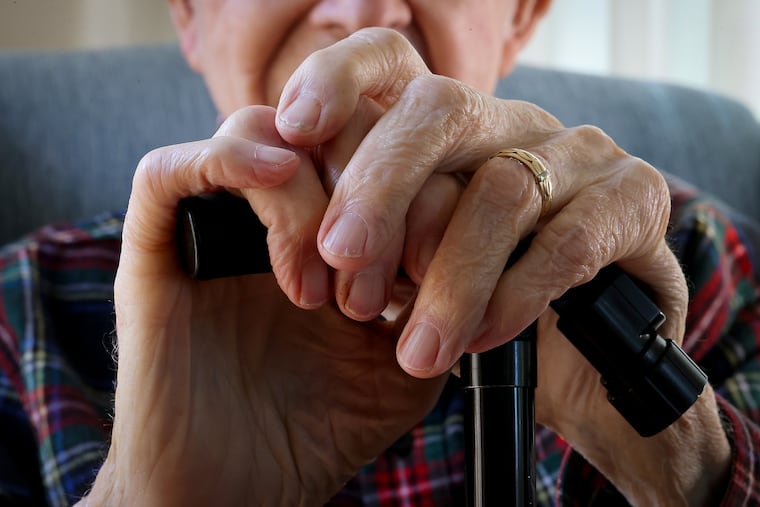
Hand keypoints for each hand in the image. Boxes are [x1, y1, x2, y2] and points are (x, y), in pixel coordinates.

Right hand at [83, 106, 446, 504]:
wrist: (237, 488)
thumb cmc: (320, 428)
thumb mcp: (407, 361)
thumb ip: (441, 296)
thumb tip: (474, 233)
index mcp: (334, 231)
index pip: (387, 152)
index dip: (422, 194)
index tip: (427, 275)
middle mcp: (276, 214)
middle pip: (328, 126)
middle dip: (368, 196)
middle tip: (370, 289)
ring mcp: (215, 223)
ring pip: (259, 132)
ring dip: (306, 198)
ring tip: (318, 291)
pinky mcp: (156, 245)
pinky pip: (169, 169)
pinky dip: (227, 161)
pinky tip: (272, 190)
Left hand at [274, 28, 730, 504]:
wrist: (583, 358)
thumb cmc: (476, 305)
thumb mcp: (401, 272)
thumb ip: (359, 236)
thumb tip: (298, 224)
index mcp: (449, 129)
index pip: (391, 60)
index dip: (337, 76)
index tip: (293, 127)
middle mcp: (512, 123)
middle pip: (438, 108)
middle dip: (380, 185)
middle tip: (341, 257)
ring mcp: (580, 154)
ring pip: (500, 189)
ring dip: (448, 279)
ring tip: (416, 350)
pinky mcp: (634, 199)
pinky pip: (565, 243)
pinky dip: (512, 296)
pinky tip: (481, 336)